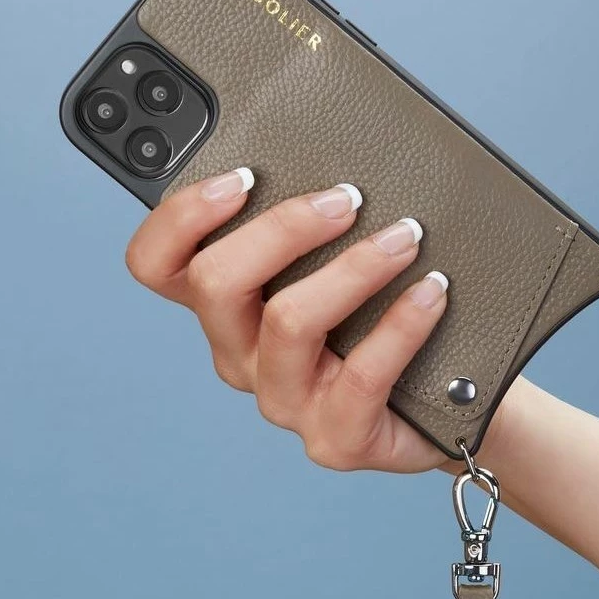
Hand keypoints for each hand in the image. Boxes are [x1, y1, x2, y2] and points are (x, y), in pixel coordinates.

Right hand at [124, 168, 455, 473]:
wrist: (441, 407)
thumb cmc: (382, 323)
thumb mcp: (332, 266)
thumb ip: (312, 223)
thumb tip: (332, 161)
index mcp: (227, 308)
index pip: (157, 264)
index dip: (181, 216)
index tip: (241, 176)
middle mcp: (242, 355)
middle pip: (216, 282)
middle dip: (283, 227)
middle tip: (346, 199)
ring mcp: (285, 400)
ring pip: (288, 322)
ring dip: (352, 267)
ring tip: (405, 238)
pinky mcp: (336, 437)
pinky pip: (361, 374)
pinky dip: (402, 323)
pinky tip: (430, 292)